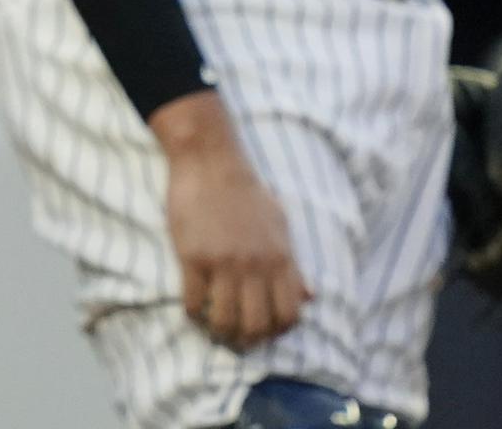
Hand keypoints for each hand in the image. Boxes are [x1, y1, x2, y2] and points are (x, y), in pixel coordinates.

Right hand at [153, 92, 307, 350]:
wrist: (210, 161)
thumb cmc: (246, 191)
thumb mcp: (280, 225)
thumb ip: (294, 265)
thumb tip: (309, 297)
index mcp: (280, 258)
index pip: (289, 315)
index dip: (278, 331)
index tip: (264, 330)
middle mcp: (255, 265)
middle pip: (257, 325)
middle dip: (247, 339)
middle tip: (236, 336)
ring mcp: (223, 262)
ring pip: (224, 320)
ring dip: (218, 331)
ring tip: (212, 326)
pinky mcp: (192, 257)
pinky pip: (193, 301)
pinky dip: (192, 312)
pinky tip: (192, 306)